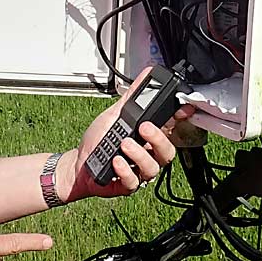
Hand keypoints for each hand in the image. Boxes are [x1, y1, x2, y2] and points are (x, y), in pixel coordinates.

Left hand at [56, 66, 194, 201]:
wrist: (79, 163)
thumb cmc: (98, 141)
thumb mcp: (114, 115)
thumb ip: (132, 97)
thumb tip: (145, 75)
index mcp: (148, 137)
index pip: (171, 128)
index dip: (180, 119)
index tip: (182, 110)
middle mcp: (147, 155)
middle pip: (167, 151)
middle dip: (159, 138)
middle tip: (144, 127)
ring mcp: (138, 171)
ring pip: (152, 167)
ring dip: (139, 154)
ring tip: (124, 143)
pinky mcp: (126, 185)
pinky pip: (133, 181)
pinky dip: (125, 170)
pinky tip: (116, 161)